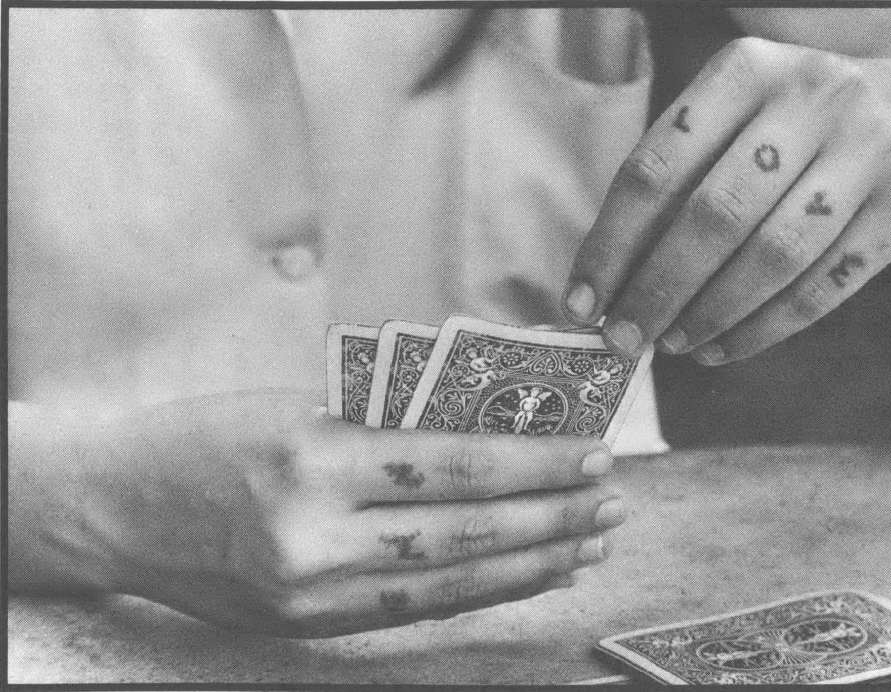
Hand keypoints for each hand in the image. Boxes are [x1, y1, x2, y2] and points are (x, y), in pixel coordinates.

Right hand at [24, 390, 623, 637]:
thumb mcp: (295, 403)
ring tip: (592, 540)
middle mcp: (313, 533)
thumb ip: (387, 425)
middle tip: (612, 495)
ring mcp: (310, 592)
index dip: (533, 459)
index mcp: (309, 454)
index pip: (452, 463)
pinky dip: (484, 590)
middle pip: (466, 531)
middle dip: (554, 514)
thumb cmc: (203, 434)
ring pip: (454, 581)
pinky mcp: (308, 626)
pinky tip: (531, 574)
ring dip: (535, 561)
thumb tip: (492, 430)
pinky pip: (418, 609)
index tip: (591, 448)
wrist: (112, 507)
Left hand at [563, 38, 890, 363]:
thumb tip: (607, 281)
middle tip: (623, 337)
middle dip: (657, 289)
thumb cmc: (800, 131)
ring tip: (673, 345)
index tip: (582, 302)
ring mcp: (869, 148)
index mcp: (746, 68)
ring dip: (710, 313)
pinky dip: (764, 328)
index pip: (656, 167)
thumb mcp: (740, 120)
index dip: (611, 243)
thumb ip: (678, 182)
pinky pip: (822, 286)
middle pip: (714, 214)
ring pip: (772, 255)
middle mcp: (812, 96)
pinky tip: (723, 347)